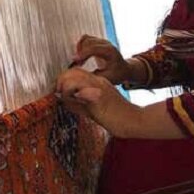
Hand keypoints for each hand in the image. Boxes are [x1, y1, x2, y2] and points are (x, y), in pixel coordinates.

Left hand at [56, 67, 185, 139]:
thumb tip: (60, 99)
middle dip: (61, 81)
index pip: (75, 72)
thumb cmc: (115, 118)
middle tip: (60, 94)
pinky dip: (71, 94)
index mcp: (97, 82)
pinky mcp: (98, 95)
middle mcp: (97, 81)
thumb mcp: (93, 108)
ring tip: (68, 99)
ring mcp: (98, 86)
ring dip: (65, 88)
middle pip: (72, 71)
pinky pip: (79, 88)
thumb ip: (78, 103)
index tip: (59, 91)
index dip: (63, 79)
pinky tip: (75, 102)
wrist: (133, 121)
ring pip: (73, 77)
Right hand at [74, 35, 138, 84]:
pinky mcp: (98, 41)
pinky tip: (80, 56)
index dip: (83, 54)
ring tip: (79, 61)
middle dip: (80, 53)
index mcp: (110, 51)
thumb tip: (80, 74)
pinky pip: (86, 39)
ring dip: (79, 49)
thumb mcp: (107, 79)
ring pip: (86, 39)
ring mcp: (102, 41)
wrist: (124, 69)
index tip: (74, 61)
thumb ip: (94, 76)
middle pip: (88, 42)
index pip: (94, 48)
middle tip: (77, 65)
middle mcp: (106, 44)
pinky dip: (80, 46)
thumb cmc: (117, 74)